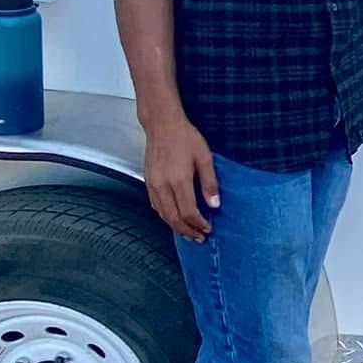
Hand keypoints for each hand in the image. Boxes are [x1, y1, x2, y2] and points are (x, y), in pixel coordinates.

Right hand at [143, 111, 220, 240]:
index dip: (199, 224)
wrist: (162, 125)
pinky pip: (156, 206)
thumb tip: (215, 205)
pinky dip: (166, 216)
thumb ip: (209, 183)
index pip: (189, 212)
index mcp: (179, 180)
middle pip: (174, 218)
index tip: (208, 228)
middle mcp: (163, 186)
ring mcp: (153, 185)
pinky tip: (174, 218)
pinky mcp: (147, 182)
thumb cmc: (185, 138)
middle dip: (188, 231)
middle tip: (199, 237)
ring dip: (176, 227)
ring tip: (189, 233)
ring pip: (163, 215)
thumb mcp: (204, 158)